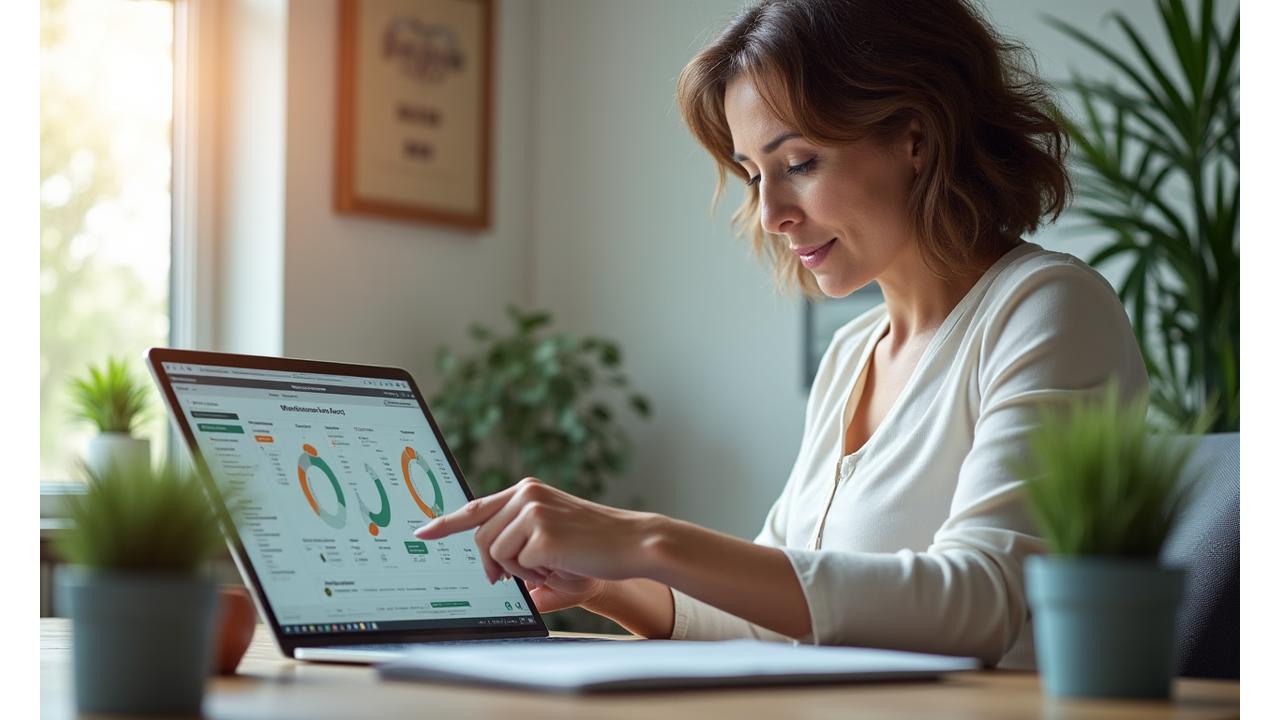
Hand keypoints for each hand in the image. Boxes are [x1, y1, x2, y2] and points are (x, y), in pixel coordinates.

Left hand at [413, 478, 660, 591]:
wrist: (633, 543)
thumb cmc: (596, 546)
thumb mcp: (552, 539)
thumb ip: (519, 544)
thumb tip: (490, 569)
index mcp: (528, 492)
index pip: (477, 507)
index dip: (446, 522)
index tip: (422, 532)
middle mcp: (527, 495)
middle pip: (481, 538)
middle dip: (493, 566)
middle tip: (518, 576)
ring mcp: (533, 511)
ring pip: (496, 553)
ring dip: (520, 570)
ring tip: (554, 563)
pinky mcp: (541, 532)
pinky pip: (517, 565)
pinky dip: (536, 574)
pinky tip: (562, 563)